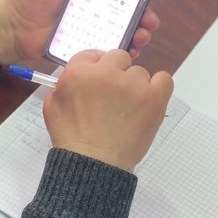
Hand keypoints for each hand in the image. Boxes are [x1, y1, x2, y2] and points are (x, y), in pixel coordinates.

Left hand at [0, 0, 159, 64]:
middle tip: (150, 20)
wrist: (12, 26)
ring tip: (141, 36)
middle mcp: (96, 9)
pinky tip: (127, 50)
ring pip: (122, 33)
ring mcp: (91, 29)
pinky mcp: (84, 47)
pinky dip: (118, 51)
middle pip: (128, 12)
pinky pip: (105, 50)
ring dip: (137, 35)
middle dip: (145, 16)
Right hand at [43, 49, 173, 171]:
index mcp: (79, 72)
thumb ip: (64, 82)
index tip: (101, 81)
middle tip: (113, 98)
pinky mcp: (153, 97)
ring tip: (127, 111)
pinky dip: (158, 89)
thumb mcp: (53, 106)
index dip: (97, 68)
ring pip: (139, 72)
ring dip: (135, 87)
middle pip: (118, 58)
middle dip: (116, 74)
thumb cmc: (73, 139)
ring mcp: (132, 84)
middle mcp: (106, 73)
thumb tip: (80, 72)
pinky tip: (148, 102)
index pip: (93, 54)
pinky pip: (164, 79)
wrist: (95, 164)